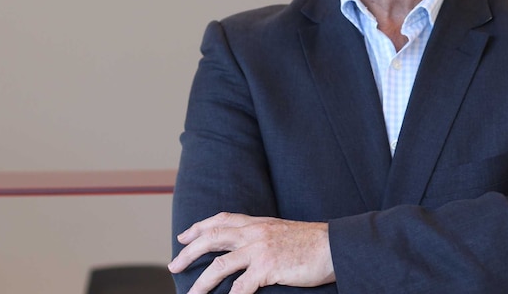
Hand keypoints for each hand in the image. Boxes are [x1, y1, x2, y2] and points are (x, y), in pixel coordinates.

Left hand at [169, 212, 334, 293]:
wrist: (334, 246)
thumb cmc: (313, 243)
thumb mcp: (283, 232)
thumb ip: (264, 236)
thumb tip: (250, 248)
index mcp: (259, 223)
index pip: (221, 220)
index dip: (199, 227)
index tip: (184, 236)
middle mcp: (255, 232)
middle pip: (211, 238)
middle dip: (188, 252)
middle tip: (174, 266)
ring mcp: (260, 250)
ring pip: (218, 265)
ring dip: (200, 283)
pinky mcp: (267, 268)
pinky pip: (239, 288)